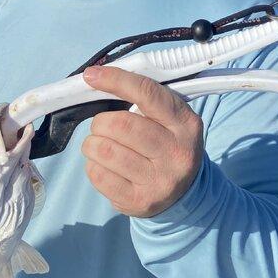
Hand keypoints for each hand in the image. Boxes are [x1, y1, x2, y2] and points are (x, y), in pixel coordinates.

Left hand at [81, 65, 203, 217]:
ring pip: (104, 151)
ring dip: (92, 144)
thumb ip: (143, 99)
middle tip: (102, 127)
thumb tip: (97, 78)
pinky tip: (105, 165)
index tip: (91, 76)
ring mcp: (159, 181)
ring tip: (101, 145)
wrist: (184, 193)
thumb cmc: (166, 144)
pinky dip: (93, 165)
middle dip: (101, 122)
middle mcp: (176, 153)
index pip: (147, 94)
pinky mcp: (140, 201)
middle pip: (120, 125)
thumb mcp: (169, 119)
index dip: (116, 80)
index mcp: (186, 124)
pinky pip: (98, 175)